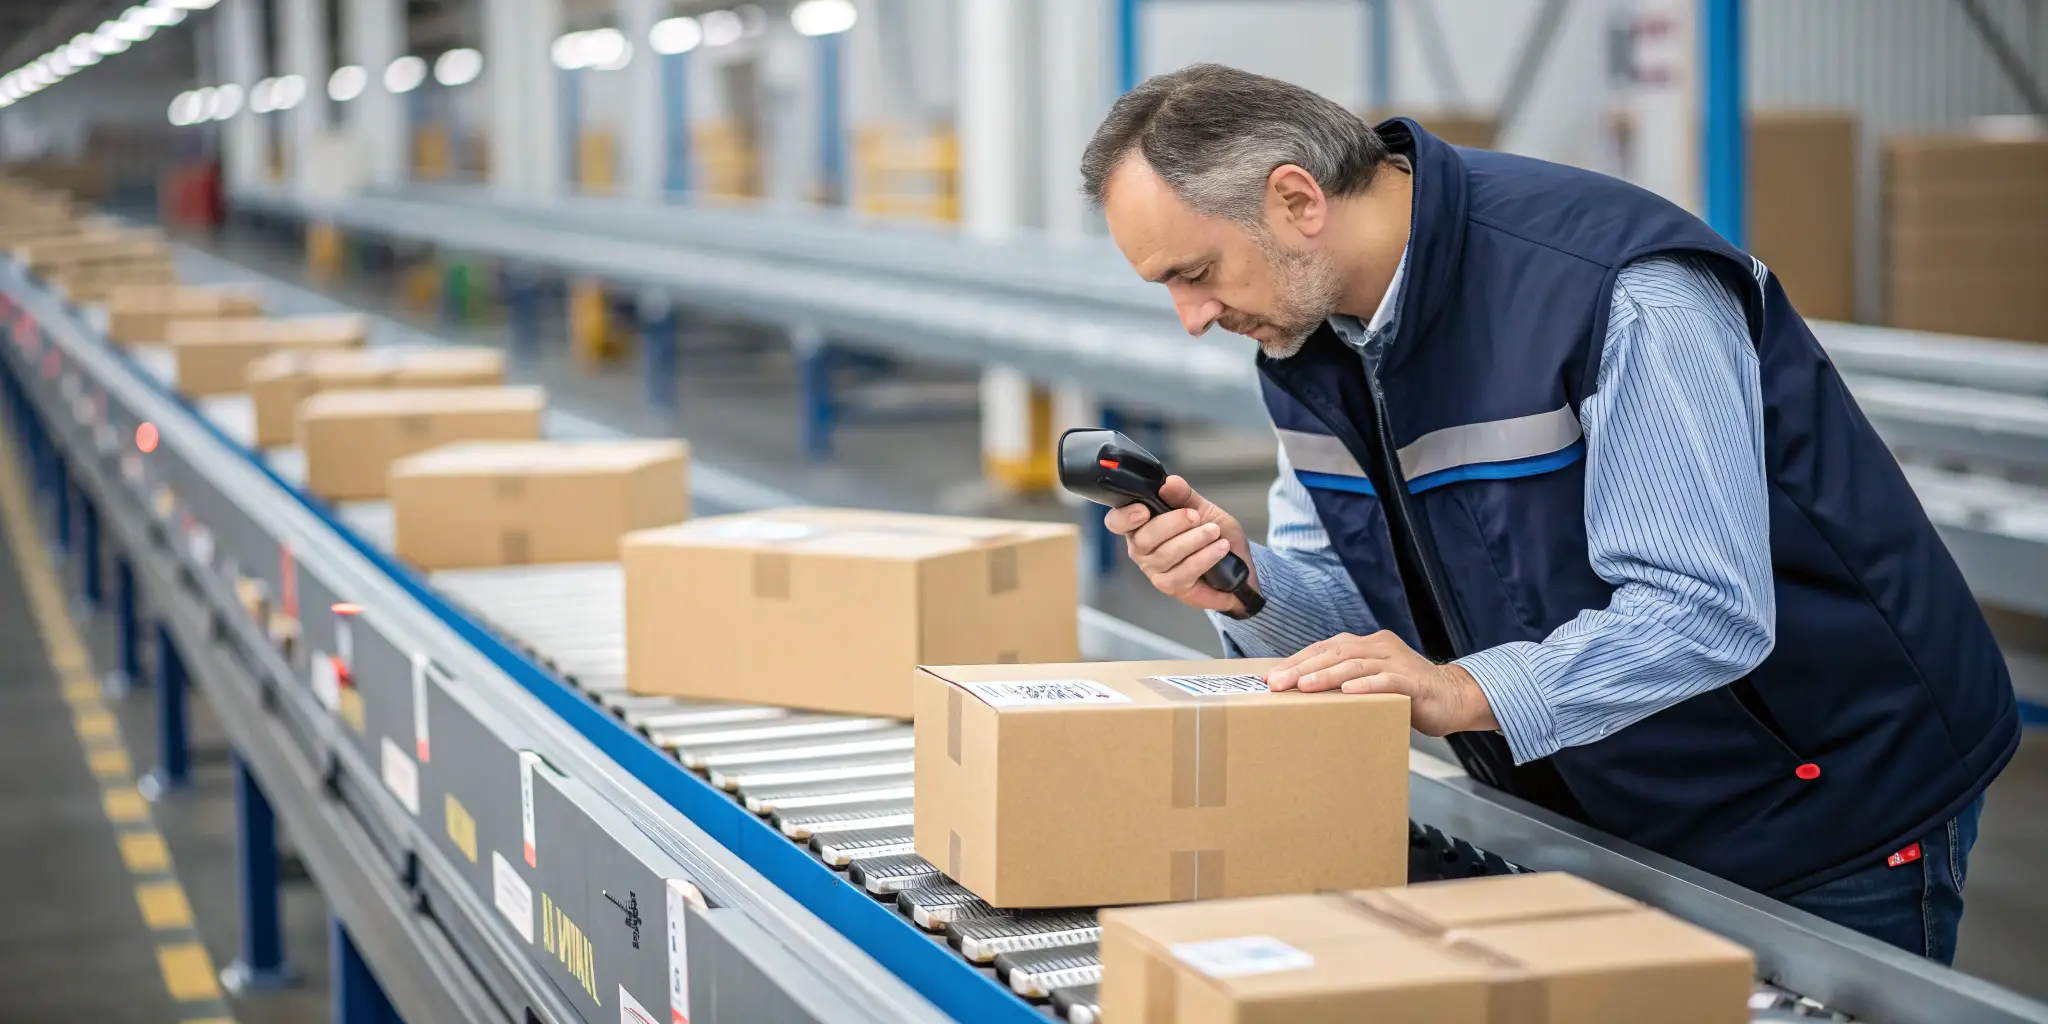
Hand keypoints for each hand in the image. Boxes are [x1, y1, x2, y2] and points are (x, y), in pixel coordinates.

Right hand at [1105, 474, 1258, 615]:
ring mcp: (1154, 569)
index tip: (1144, 510)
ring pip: (1164, 555)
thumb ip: (1184, 496)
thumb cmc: (1214, 535)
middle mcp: (1141, 548)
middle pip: (1143, 538)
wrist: (1237, 562)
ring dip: (1194, 540)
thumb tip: (1168, 483)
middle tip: (1196, 516)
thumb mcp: (1203, 509)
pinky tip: (1219, 549)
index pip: (1116, 521)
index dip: (1125, 516)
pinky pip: (1182, 573)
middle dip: (1173, 523)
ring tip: (1214, 532)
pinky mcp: (1170, 586)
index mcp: (1141, 524)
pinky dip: (1204, 558)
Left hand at [1264, 631, 1499, 736]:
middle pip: (1334, 652)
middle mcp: (1379, 646)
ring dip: (1326, 675)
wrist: (1454, 698)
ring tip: (1302, 686)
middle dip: (1302, 668)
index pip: (1324, 648)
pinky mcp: (1412, 680)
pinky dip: (1366, 685)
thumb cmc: (1406, 694)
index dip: (1297, 660)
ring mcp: (1396, 661)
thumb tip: (1303, 694)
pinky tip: (1348, 692)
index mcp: (1366, 644)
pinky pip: (1386, 681)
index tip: (1271, 675)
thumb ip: (1344, 683)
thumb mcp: (1370, 683)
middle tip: (1276, 683)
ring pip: (1355, 664)